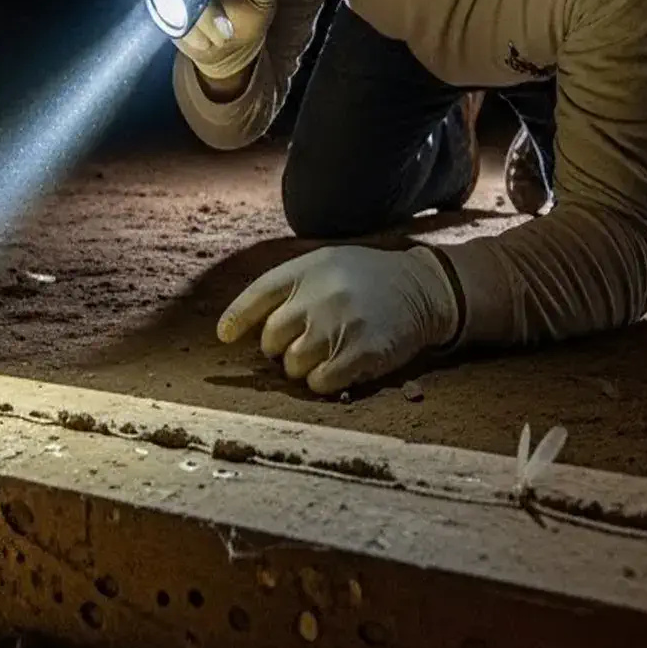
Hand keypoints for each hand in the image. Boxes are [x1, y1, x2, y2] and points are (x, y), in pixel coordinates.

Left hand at [217, 245, 458, 394]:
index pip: (257, 295)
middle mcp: (320, 295)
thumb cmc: (365, 279)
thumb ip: (287, 288)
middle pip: (271, 341)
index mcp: (307, 270)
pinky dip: (323, 381)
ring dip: (302, 367)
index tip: (224, 336)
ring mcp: (340, 324)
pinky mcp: (361, 352)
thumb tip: (236, 325)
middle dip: (280, 349)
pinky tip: (339, 367)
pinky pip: (320, 382)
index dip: (236, 319)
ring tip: (325, 353)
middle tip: (302, 342)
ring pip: (293, 366)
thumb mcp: (325, 265)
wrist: (422, 287)